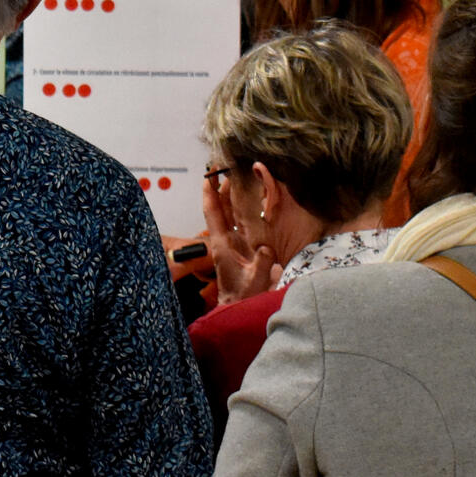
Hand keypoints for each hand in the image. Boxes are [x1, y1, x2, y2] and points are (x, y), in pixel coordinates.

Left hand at [200, 168, 278, 306]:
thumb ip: (261, 265)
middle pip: (219, 208)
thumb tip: (266, 249)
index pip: (212, 213)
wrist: (239, 308)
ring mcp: (231, 243)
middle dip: (220, 188)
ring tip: (235, 178)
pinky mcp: (239, 248)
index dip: (210, 193)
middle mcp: (224, 240)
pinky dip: (241, 209)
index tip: (209, 174)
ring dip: (230, 196)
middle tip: (226, 168)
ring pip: (228, 214)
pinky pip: (237, 223)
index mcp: (221, 244)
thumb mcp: (255, 280)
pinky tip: (248, 201)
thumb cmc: (243, 296)